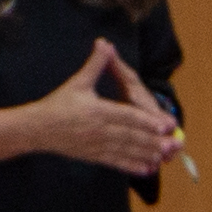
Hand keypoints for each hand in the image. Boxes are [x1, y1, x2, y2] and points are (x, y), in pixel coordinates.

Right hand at [4, 39, 180, 178]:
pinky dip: (131, 166)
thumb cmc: (58, 103)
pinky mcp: (93, 156)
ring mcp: (95, 145)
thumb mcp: (77, 82)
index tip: (165, 125)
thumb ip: (95, 64)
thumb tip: (104, 42)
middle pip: (131, 136)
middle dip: (154, 142)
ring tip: (164, 157)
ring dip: (146, 154)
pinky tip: (145, 169)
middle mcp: (98, 129)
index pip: (127, 117)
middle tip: (173, 145)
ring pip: (126, 151)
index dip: (147, 121)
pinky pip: (115, 162)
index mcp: (97, 110)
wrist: (37, 128)